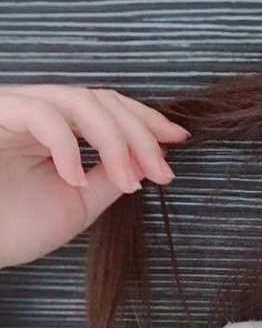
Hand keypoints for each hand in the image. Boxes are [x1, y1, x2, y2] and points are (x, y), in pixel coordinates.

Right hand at [0, 84, 189, 267]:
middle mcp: (34, 113)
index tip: (180, 139)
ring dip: (116, 140)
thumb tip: (146, 161)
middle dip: (140, 133)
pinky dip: (68, 145)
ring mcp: (12, 110)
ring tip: (130, 180)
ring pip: (78, 101)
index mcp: (55, 131)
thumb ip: (109, 179)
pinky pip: (41, 114)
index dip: (145, 120)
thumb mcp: (76, 204)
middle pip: (101, 99)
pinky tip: (75, 177)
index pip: (106, 108)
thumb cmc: (9, 228)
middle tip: (164, 171)